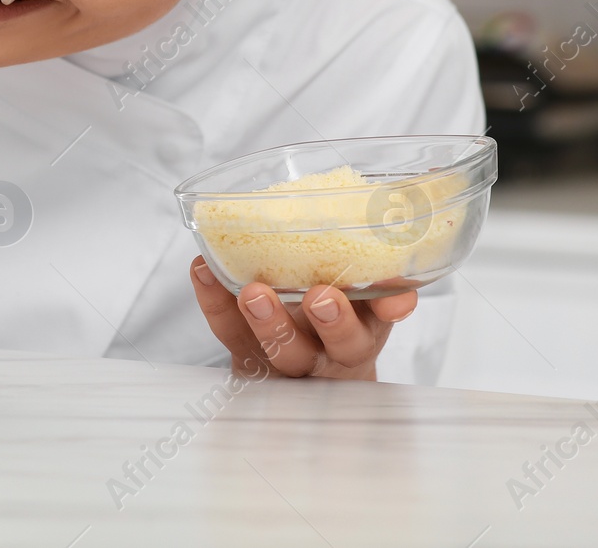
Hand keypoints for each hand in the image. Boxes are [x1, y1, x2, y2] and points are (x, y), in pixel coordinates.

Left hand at [188, 256, 415, 379]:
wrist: (296, 378)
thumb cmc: (330, 321)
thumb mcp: (359, 301)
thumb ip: (370, 270)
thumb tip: (384, 219)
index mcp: (366, 326)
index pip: (385, 319)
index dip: (391, 309)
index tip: (395, 299)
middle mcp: (333, 349)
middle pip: (340, 346)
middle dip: (333, 322)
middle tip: (322, 297)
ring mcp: (290, 357)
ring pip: (284, 350)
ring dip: (269, 321)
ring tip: (254, 294)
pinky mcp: (246, 354)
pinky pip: (229, 331)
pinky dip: (214, 300)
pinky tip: (203, 270)